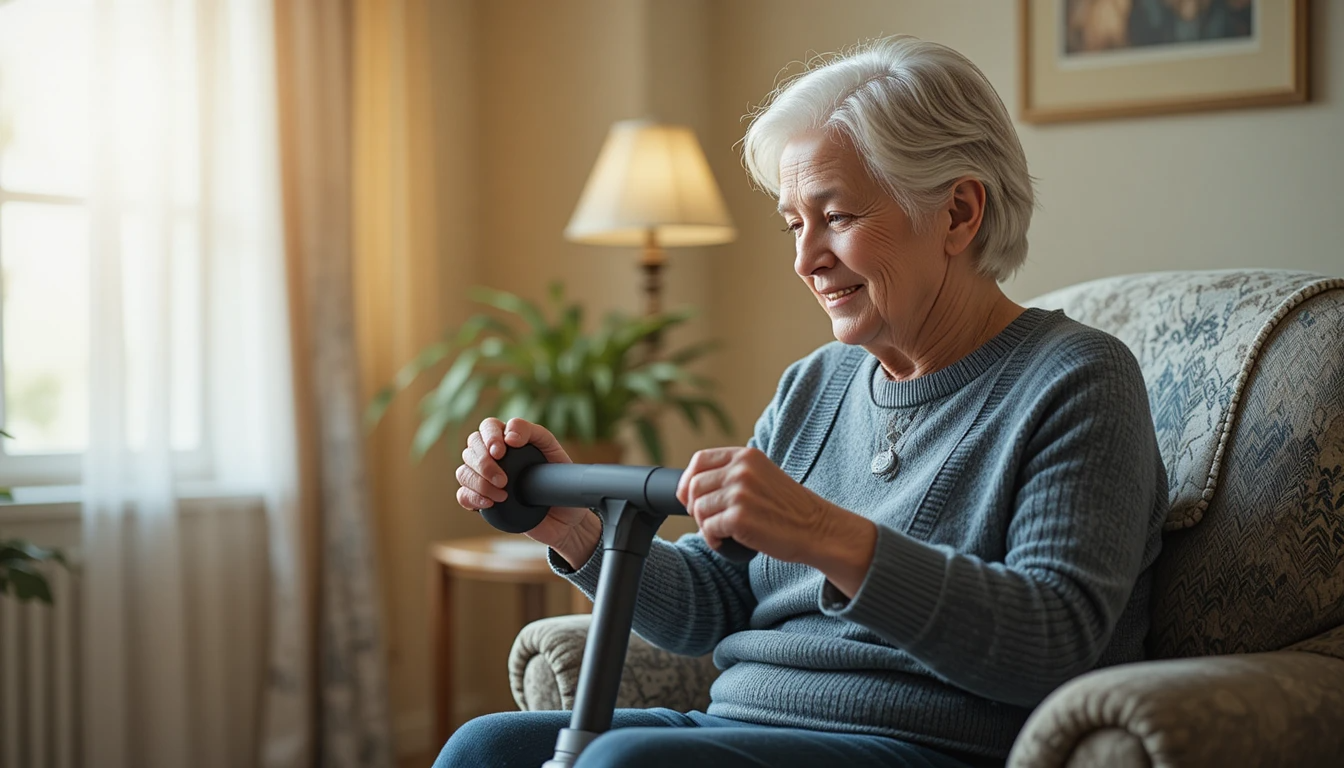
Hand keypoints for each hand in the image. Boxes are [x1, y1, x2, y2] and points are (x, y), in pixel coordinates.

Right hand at [456, 417, 600, 567]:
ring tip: (503, 495)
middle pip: (471, 448)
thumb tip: (509, 437)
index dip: (489, 437)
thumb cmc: (558, 479)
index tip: (500, 453)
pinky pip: (463, 495)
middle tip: (504, 480)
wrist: (565, 516)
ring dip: (478, 483)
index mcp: (508, 439)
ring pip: (463, 472)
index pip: (488, 427)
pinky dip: (472, 497)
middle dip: (483, 463)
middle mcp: (492, 457)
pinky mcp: (482, 501)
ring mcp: (485, 479)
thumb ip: (534, 433)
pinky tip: (490, 503)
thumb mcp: (552, 449)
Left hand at [676, 446, 876, 596]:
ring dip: (705, 525)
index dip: (688, 481)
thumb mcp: (762, 477)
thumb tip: (692, 487)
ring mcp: (740, 493)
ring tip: (724, 532)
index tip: (689, 498)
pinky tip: (727, 542)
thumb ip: (734, 474)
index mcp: (746, 456)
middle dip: (695, 507)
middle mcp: (741, 470)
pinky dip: (713, 539)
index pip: (700, 460)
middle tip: (710, 521)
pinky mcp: (739, 517)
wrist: (817, 529)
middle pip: (694, 486)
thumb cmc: (789, 509)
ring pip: (698, 509)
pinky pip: (707, 529)